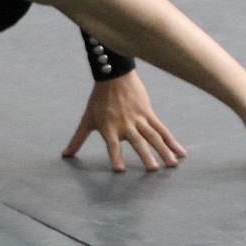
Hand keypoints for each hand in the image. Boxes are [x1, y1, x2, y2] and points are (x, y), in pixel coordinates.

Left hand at [61, 71, 186, 171]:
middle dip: (145, 155)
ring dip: (163, 151)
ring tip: (171, 164)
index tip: (119, 170)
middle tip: (153, 169)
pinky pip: (162, 129)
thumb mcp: (87, 119)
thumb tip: (65, 155)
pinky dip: (172, 141)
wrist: (114, 75)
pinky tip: (181, 152)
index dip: (115, 156)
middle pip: (137, 142)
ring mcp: (139, 119)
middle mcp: (125, 125)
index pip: (112, 145)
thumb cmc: (98, 99)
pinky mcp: (149, 113)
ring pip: (153, 136)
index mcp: (108, 127)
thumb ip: (77, 139)